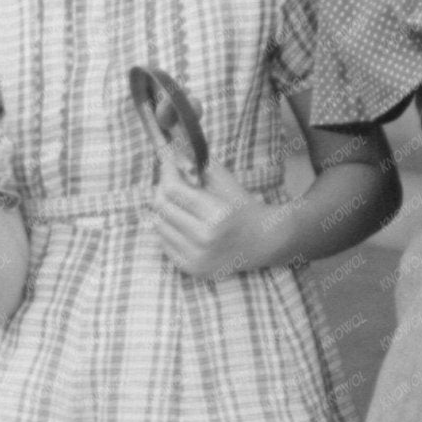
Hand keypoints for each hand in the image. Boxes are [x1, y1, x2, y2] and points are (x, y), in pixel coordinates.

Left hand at [152, 168, 295, 278]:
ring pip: (158, 225)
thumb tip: (167, 151)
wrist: (262, 242)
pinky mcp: (192, 270)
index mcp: (216, 214)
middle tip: (171, 180)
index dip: (166, 171)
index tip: (166, 160)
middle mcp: (205, 239)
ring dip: (164, 210)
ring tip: (179, 203)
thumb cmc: (242, 206)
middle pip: (161, 206)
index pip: (172, 189)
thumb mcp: (224, 180)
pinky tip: (183, 223)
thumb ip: (195, 164)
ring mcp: (197, 258)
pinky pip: (164, 243)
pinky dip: (168, 229)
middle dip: (162, 188)